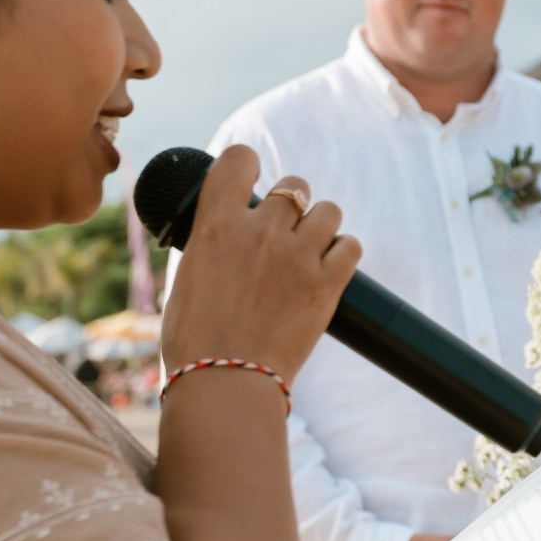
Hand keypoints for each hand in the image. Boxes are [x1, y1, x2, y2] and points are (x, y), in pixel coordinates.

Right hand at [159, 145, 360, 383]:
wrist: (224, 381)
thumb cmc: (194, 337)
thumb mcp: (189, 273)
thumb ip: (213, 242)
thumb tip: (226, 230)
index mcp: (216, 223)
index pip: (239, 159)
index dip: (247, 164)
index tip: (251, 178)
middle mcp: (259, 231)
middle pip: (294, 187)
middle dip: (292, 204)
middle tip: (284, 232)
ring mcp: (297, 256)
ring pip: (329, 211)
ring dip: (322, 226)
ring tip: (310, 251)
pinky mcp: (327, 284)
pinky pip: (351, 246)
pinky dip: (343, 253)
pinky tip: (330, 268)